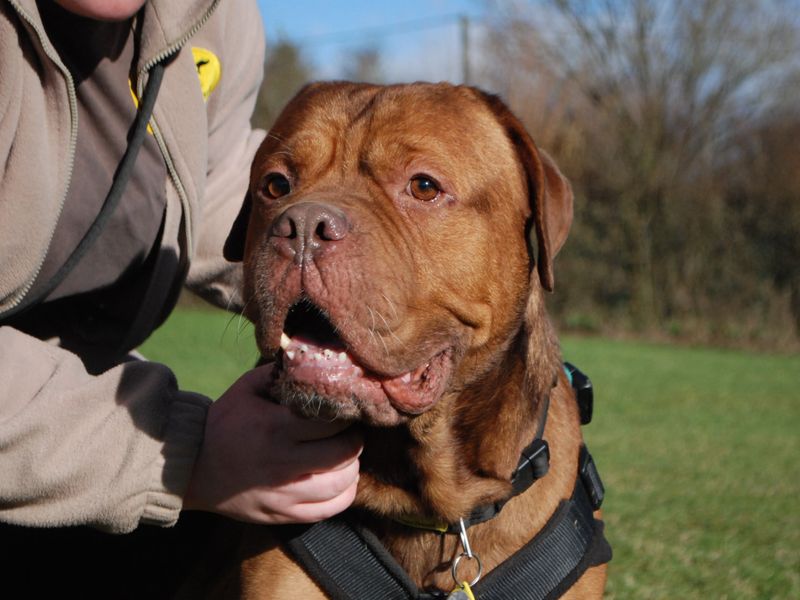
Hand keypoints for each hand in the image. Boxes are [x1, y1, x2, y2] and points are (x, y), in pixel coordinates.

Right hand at [183, 363, 361, 523]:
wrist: (193, 467)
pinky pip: (331, 509)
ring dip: (351, 466)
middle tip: (348, 431)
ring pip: (342, 483)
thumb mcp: (247, 389)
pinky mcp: (283, 515)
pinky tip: (337, 478)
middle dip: (354, 439)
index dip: (346, 415)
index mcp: (275, 427)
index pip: (332, 422)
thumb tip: (316, 362)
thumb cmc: (224, 422)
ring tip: (342, 454)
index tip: (345, 411)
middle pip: (344, 453)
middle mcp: (282, 462)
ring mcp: (284, 494)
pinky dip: (344, 493)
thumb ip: (281, 374)